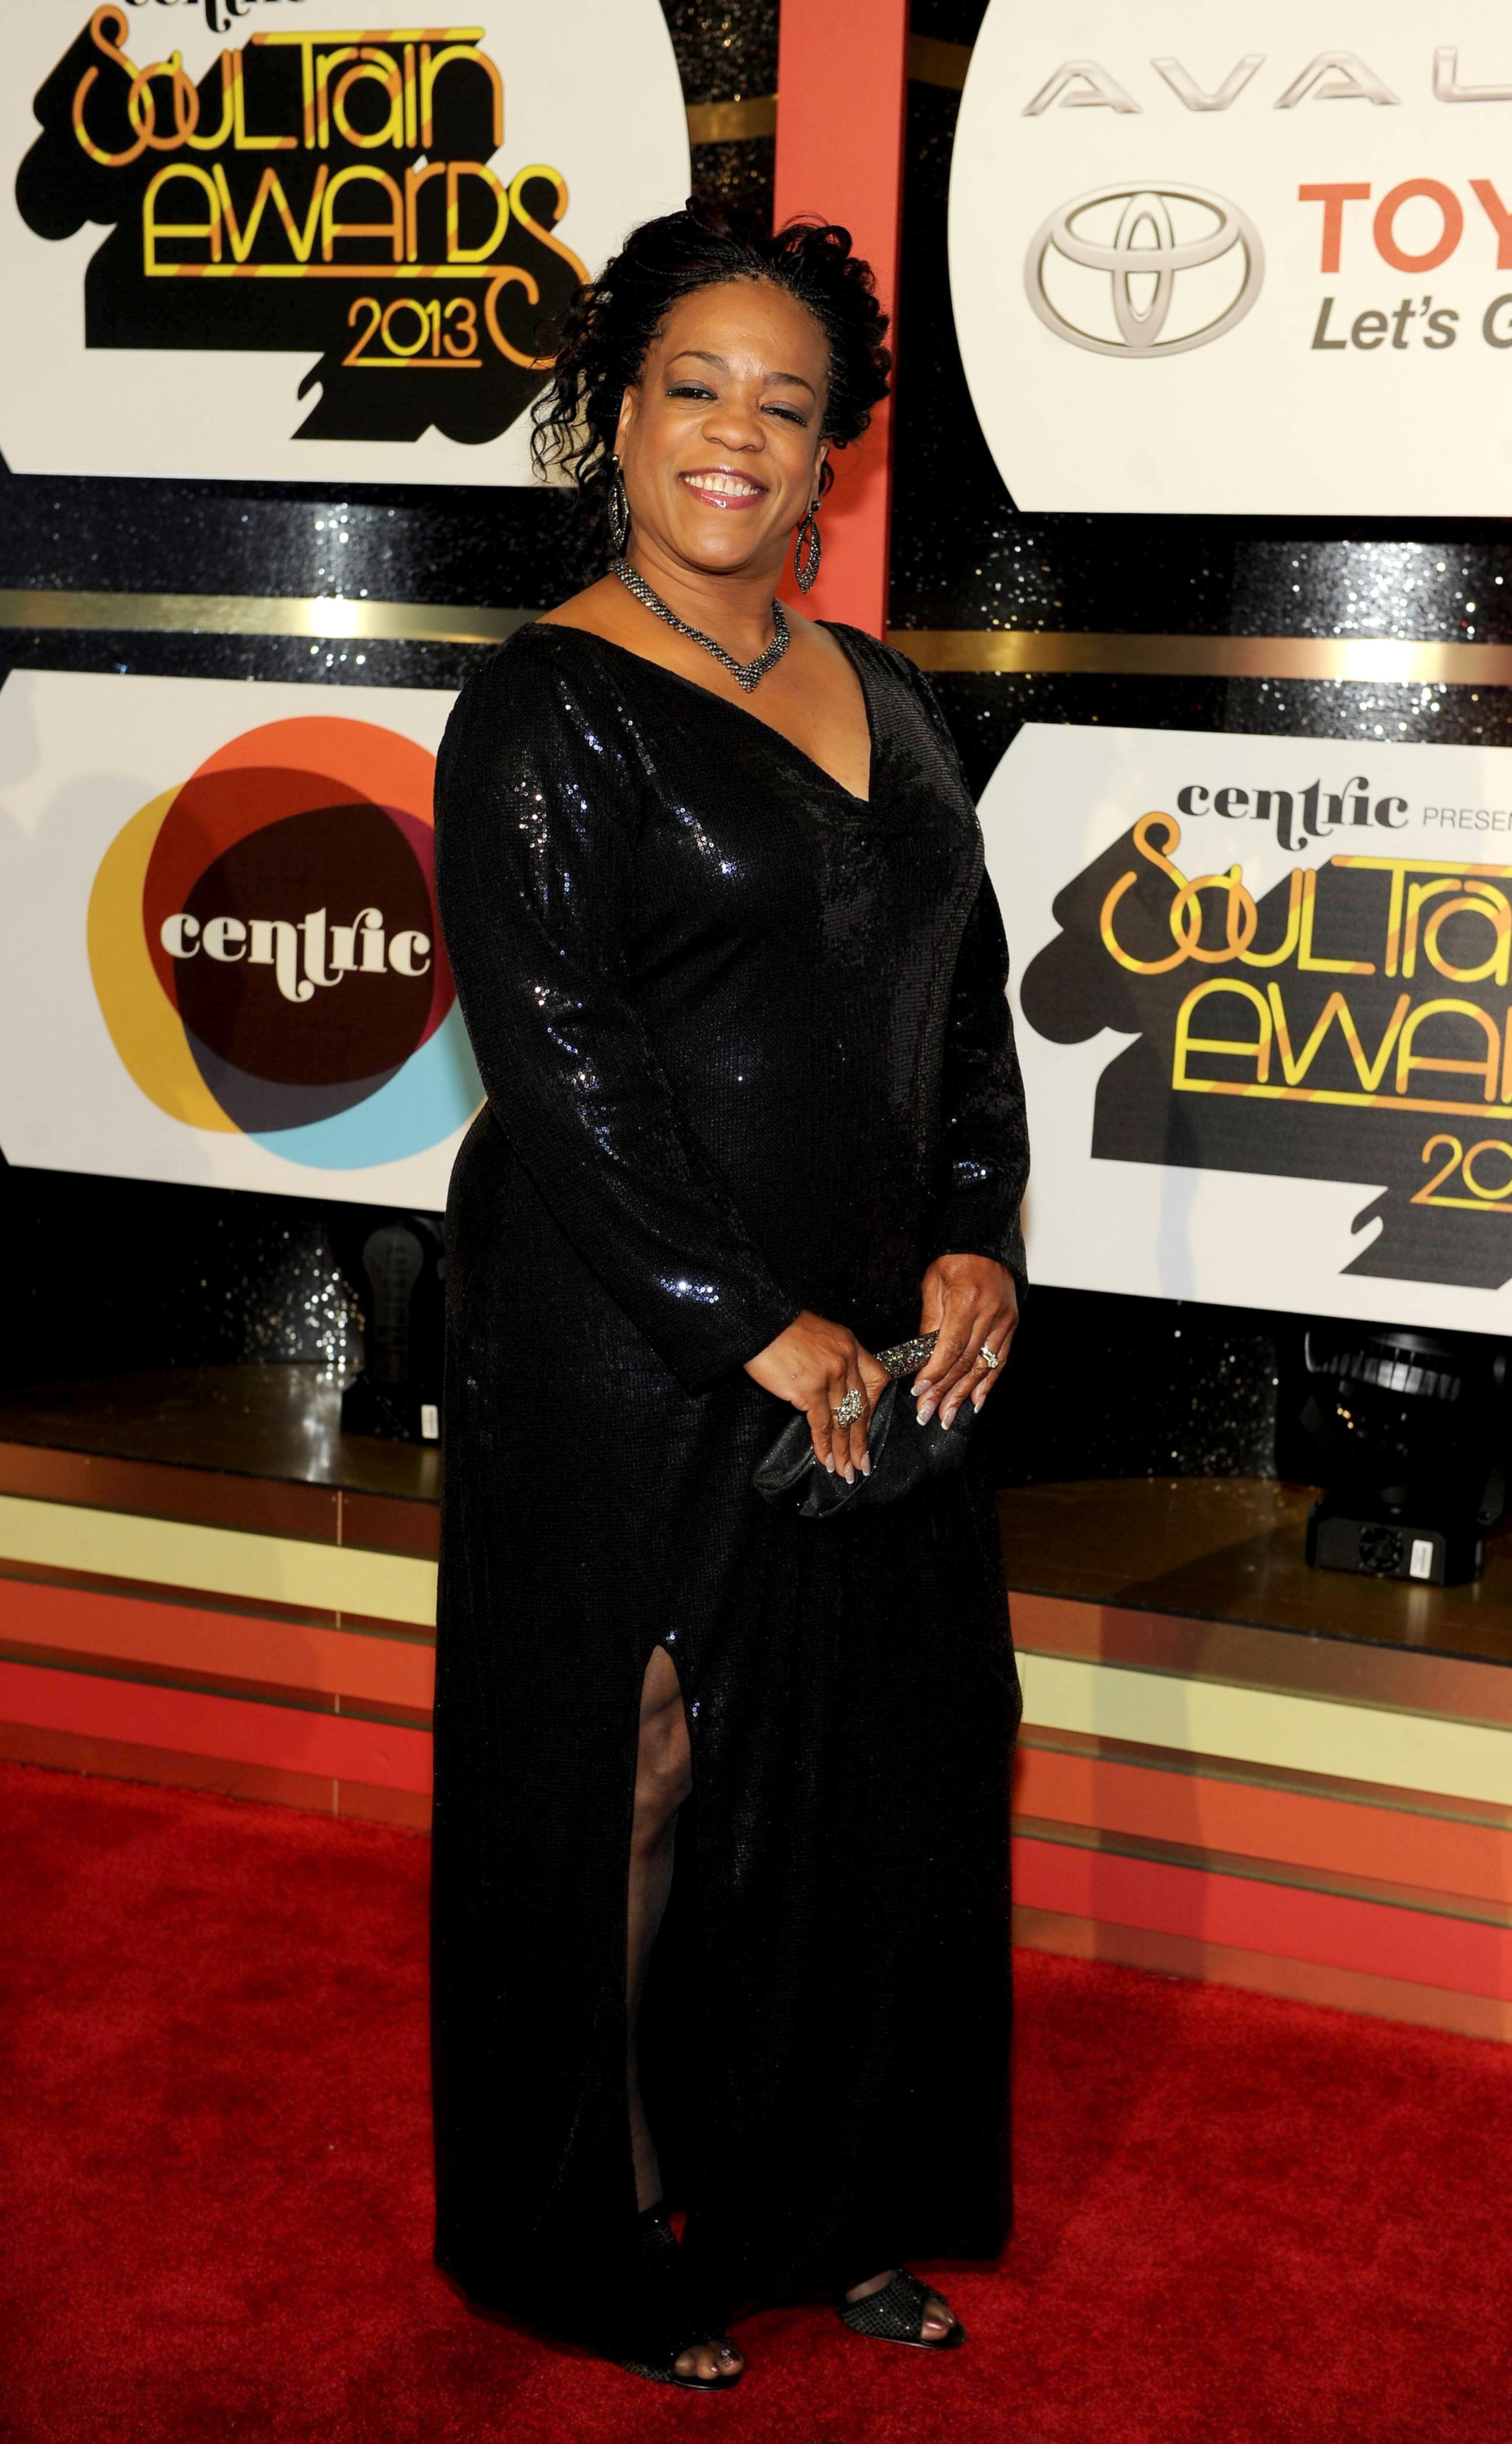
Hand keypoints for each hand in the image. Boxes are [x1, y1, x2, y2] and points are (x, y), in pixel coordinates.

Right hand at [744, 1309, 890, 1482]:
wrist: (759, 1320)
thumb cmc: (780, 1328)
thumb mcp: (819, 1336)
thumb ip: (831, 1359)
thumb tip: (832, 1387)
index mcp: (849, 1345)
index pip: (876, 1379)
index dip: (874, 1407)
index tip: (868, 1426)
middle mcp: (845, 1361)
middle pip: (861, 1408)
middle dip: (861, 1440)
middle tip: (863, 1463)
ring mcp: (830, 1376)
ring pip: (843, 1421)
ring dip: (844, 1450)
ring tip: (845, 1471)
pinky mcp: (810, 1389)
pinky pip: (821, 1424)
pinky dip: (824, 1446)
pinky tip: (825, 1460)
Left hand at [912, 1253, 1017, 1429]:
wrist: (985, 1244)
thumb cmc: (954, 1261)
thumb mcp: (932, 1285)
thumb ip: (929, 1323)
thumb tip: (922, 1359)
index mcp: (965, 1301)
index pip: (950, 1347)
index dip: (935, 1373)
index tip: (919, 1392)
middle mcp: (989, 1313)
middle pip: (965, 1362)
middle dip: (945, 1391)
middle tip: (928, 1413)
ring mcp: (1003, 1321)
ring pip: (982, 1366)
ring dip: (964, 1395)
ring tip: (947, 1416)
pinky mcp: (1011, 1325)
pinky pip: (999, 1360)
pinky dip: (988, 1383)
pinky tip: (976, 1402)